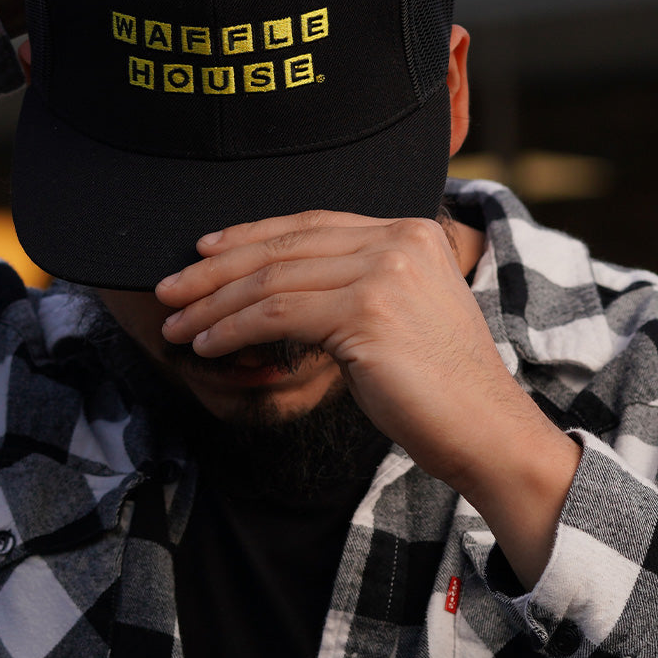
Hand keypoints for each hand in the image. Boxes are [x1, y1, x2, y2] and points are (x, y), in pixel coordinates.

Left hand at [156, 210, 580, 586]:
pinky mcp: (368, 311)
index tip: (204, 250)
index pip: (311, 224)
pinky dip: (231, 330)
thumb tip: (271, 287)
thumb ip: (349, 286)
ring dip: (212, 305)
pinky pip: (276, 315)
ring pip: (271, 280)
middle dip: (215, 270)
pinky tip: (206, 345)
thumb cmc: (437, 388)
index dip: (250, 235)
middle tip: (169, 289)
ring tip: (176, 325)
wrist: (487, 433)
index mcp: (411, 232)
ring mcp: (387, 272)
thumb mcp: (397, 316)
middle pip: (284, 247)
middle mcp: (399, 240)